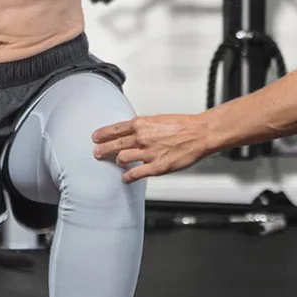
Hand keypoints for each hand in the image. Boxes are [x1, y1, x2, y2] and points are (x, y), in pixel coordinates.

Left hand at [92, 113, 213, 181]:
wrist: (199, 134)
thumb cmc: (183, 126)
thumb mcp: (158, 119)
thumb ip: (144, 127)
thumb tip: (133, 131)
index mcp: (142, 124)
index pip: (115, 129)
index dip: (103, 134)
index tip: (96, 137)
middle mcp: (142, 137)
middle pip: (115, 144)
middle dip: (102, 149)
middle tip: (97, 152)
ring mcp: (148, 153)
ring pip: (122, 158)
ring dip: (116, 161)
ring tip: (115, 163)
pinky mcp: (156, 167)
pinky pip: (135, 174)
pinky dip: (127, 177)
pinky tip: (125, 177)